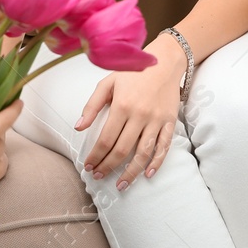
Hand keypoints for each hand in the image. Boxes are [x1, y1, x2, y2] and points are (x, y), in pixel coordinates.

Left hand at [78, 41, 184, 189]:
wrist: (164, 62)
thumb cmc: (133, 72)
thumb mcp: (108, 82)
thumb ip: (92, 105)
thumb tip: (78, 127)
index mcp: (122, 106)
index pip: (106, 139)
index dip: (96, 155)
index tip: (88, 165)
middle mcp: (139, 115)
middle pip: (122, 150)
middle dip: (108, 167)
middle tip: (99, 175)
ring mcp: (156, 120)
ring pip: (143, 153)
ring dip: (131, 173)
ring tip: (121, 185)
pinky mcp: (169, 122)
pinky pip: (164, 147)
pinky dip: (157, 163)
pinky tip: (148, 174)